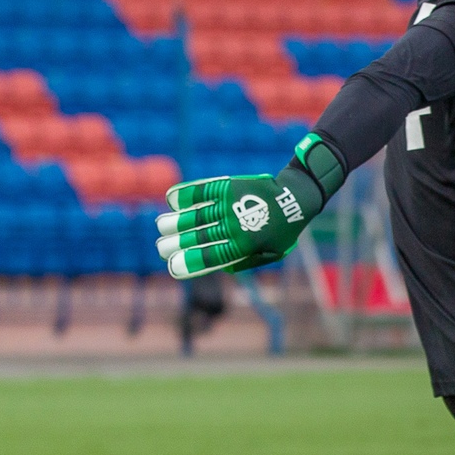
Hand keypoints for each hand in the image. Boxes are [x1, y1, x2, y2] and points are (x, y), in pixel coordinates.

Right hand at [155, 133, 344, 279]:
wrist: (294, 198)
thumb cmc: (282, 230)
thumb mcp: (270, 253)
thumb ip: (245, 261)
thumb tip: (220, 267)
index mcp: (245, 245)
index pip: (211, 256)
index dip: (190, 262)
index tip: (172, 265)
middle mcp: (235, 225)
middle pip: (199, 236)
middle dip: (176, 243)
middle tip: (160, 248)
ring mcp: (231, 204)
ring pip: (198, 215)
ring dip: (176, 221)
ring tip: (161, 226)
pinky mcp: (230, 187)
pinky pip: (204, 190)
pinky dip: (187, 194)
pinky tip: (172, 199)